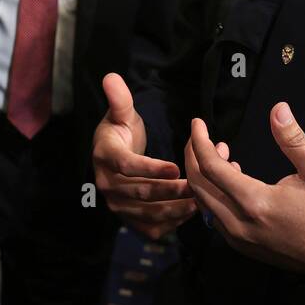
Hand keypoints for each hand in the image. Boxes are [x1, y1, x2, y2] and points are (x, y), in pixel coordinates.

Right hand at [91, 73, 195, 239]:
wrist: (113, 158)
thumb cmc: (122, 133)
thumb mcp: (121, 114)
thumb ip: (120, 99)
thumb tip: (111, 76)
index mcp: (105, 156)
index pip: (126, 166)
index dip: (150, 168)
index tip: (176, 168)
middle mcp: (107, 185)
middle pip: (140, 193)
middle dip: (171, 191)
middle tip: (197, 186)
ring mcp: (117, 206)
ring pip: (147, 214)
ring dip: (175, 209)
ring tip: (199, 201)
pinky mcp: (128, 220)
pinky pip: (150, 228)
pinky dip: (171, 224)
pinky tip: (190, 213)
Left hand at [184, 102, 304, 272]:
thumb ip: (294, 140)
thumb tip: (278, 108)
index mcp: (255, 202)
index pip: (211, 168)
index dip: (199, 142)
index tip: (197, 123)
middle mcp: (238, 222)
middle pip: (198, 185)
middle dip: (193, 156)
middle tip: (204, 136)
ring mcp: (236, 237)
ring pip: (202, 202)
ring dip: (203, 175)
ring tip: (223, 153)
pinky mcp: (239, 244)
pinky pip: (212, 215)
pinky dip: (212, 193)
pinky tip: (230, 178)